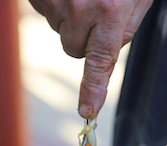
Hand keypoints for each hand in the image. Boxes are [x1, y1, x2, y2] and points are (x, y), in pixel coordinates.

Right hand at [28, 0, 152, 117]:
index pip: (99, 62)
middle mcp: (79, 8)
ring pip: (58, 29)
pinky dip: (55, 1)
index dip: (93, 89)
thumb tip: (103, 58)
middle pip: (73, 48)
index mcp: (110, 11)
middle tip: (97, 5)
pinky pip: (43, 9)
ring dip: (70, 14)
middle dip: (84, 35)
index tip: (87, 112)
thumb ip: (123, 29)